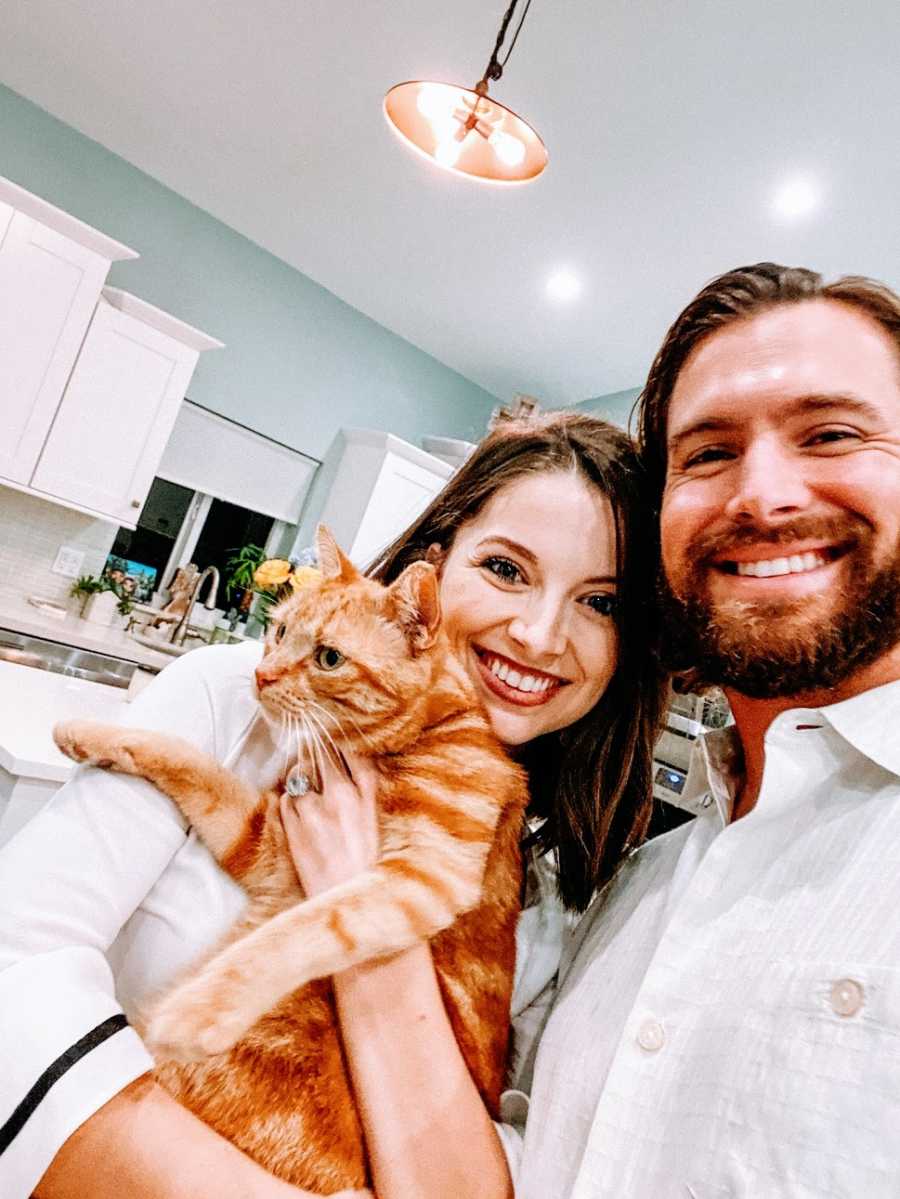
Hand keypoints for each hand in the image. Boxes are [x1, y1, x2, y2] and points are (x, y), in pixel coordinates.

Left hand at [280, 752, 378, 896]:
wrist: (354, 905)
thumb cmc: (373, 866)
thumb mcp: (379, 821)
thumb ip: (367, 789)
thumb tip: (355, 761)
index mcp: (366, 794)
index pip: (349, 750)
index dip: (340, 743)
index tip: (336, 744)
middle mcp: (338, 798)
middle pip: (319, 755)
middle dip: (316, 754)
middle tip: (317, 760)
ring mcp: (313, 814)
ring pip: (298, 775)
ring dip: (300, 777)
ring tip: (307, 787)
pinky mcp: (294, 832)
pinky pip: (285, 801)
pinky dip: (290, 800)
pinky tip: (299, 810)